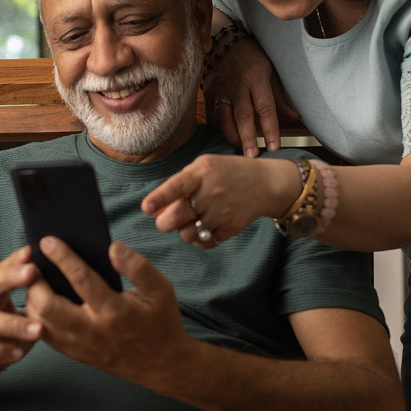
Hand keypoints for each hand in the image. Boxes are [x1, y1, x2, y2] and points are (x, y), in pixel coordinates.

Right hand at [0, 246, 41, 398]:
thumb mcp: (12, 316)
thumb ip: (28, 302)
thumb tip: (60, 284)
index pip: (0, 271)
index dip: (13, 261)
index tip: (31, 250)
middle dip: (10, 277)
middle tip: (32, 273)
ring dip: (14, 324)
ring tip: (39, 329)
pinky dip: (2, 351)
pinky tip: (19, 353)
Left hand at [25, 238, 190, 385]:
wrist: (160, 364)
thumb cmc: (160, 322)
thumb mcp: (161, 290)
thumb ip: (138, 267)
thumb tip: (113, 247)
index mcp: (114, 311)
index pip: (81, 279)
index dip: (62, 257)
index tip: (47, 241)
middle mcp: (92, 330)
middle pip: (48, 306)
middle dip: (34, 283)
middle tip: (33, 264)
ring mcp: (80, 345)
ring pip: (40, 323)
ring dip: (32, 299)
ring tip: (35, 280)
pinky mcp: (74, 353)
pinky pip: (45, 335)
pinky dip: (37, 316)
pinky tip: (41, 299)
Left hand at [141, 154, 301, 246]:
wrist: (264, 184)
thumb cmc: (226, 173)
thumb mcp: (203, 168)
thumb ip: (178, 185)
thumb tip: (152, 209)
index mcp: (202, 173)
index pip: (177, 186)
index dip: (160, 198)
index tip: (146, 207)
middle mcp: (212, 193)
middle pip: (177, 217)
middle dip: (164, 223)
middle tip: (165, 221)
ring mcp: (222, 212)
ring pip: (187, 234)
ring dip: (183, 231)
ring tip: (192, 220)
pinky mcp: (230, 229)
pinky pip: (204, 242)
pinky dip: (199, 238)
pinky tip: (205, 226)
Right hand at [203, 35, 298, 156]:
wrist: (222, 41)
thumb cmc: (250, 57)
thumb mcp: (270, 71)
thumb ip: (279, 97)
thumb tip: (294, 118)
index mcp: (256, 77)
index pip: (265, 107)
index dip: (270, 129)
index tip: (274, 146)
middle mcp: (238, 84)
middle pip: (243, 115)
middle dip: (248, 138)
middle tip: (253, 156)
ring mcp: (220, 89)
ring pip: (224, 118)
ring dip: (232, 136)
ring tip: (240, 150)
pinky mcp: (207, 93)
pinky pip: (212, 116)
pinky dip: (220, 129)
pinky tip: (227, 137)